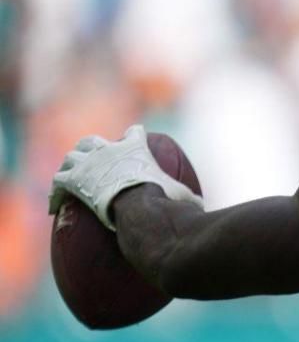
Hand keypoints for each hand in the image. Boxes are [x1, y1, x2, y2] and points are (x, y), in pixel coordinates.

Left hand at [49, 126, 200, 230]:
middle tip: (90, 159)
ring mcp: (89, 163)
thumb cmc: (166, 202)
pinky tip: (54, 206)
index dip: (132, 136)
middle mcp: (109, 150)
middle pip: (92, 141)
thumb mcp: (183, 196)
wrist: (141, 208)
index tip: (131, 138)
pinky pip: (58, 184)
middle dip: (90, 148)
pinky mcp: (74, 180)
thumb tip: (201, 207)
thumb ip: (188, 197)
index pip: (133, 133)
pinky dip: (57, 194)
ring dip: (69, 166)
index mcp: (137, 148)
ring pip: (71, 158)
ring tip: (68, 176)